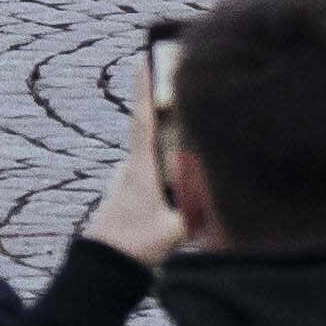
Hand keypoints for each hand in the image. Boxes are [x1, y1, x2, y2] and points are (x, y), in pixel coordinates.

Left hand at [82, 47, 180, 266]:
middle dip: (168, 118)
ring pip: (153, 159)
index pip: (143, 120)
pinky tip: (180, 185)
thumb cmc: (137, 245)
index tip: (141, 58)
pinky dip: (165, 172)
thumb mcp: (175, 229)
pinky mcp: (127, 195)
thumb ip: (198, 211)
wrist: (103, 266)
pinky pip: (151, 175)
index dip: (143, 89)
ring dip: (169, 151)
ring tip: (193, 144)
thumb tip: (221, 197)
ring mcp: (125, 181)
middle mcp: (130, 168)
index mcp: (140, 168)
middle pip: (152, 135)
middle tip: (186, 97)